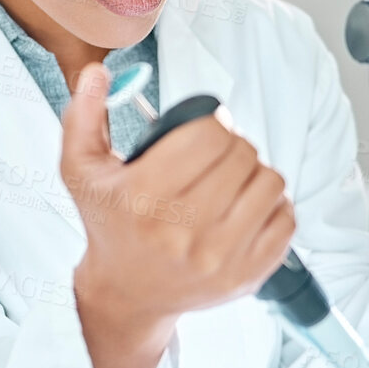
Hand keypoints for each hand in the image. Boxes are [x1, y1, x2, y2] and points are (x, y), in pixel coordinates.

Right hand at [61, 64, 294, 367]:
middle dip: (232, 146)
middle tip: (215, 158)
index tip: (202, 134)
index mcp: (143, 197)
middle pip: (242, 154)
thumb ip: (83, 117)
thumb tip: (97, 74)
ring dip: (254, 174)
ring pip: (270, 182)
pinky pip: (286, 218)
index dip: (210, 124)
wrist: (127, 294)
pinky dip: (272, 207)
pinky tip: (245, 210)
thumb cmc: (111, 226)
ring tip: (230, 183)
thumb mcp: (82, 171)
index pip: (208, 134)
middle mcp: (183, 231)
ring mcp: (219, 257)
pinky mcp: (247, 275)